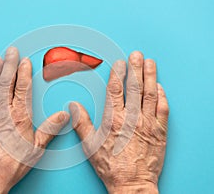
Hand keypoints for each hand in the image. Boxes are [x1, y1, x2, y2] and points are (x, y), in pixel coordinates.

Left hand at [0, 47, 69, 193]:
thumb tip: (65, 114)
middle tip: (11, 51)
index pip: (22, 88)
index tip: (25, 61)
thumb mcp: (38, 147)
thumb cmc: (14, 162)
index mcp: (19, 116)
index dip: (24, 72)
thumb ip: (51, 128)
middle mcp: (3, 111)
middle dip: (9, 64)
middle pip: (6, 82)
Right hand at [69, 51, 168, 193]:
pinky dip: (162, 97)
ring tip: (149, 63)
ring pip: (150, 94)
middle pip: (134, 87)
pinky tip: (160, 87)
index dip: (117, 74)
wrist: (132, 183)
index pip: (116, 90)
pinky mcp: (159, 131)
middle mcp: (132, 118)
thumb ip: (81, 123)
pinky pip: (163, 110)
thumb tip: (73, 106)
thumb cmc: (110, 166)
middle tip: (136, 55)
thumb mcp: (89, 146)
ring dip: (150, 77)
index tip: (119, 63)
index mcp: (114, 120)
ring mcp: (148, 124)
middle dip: (135, 69)